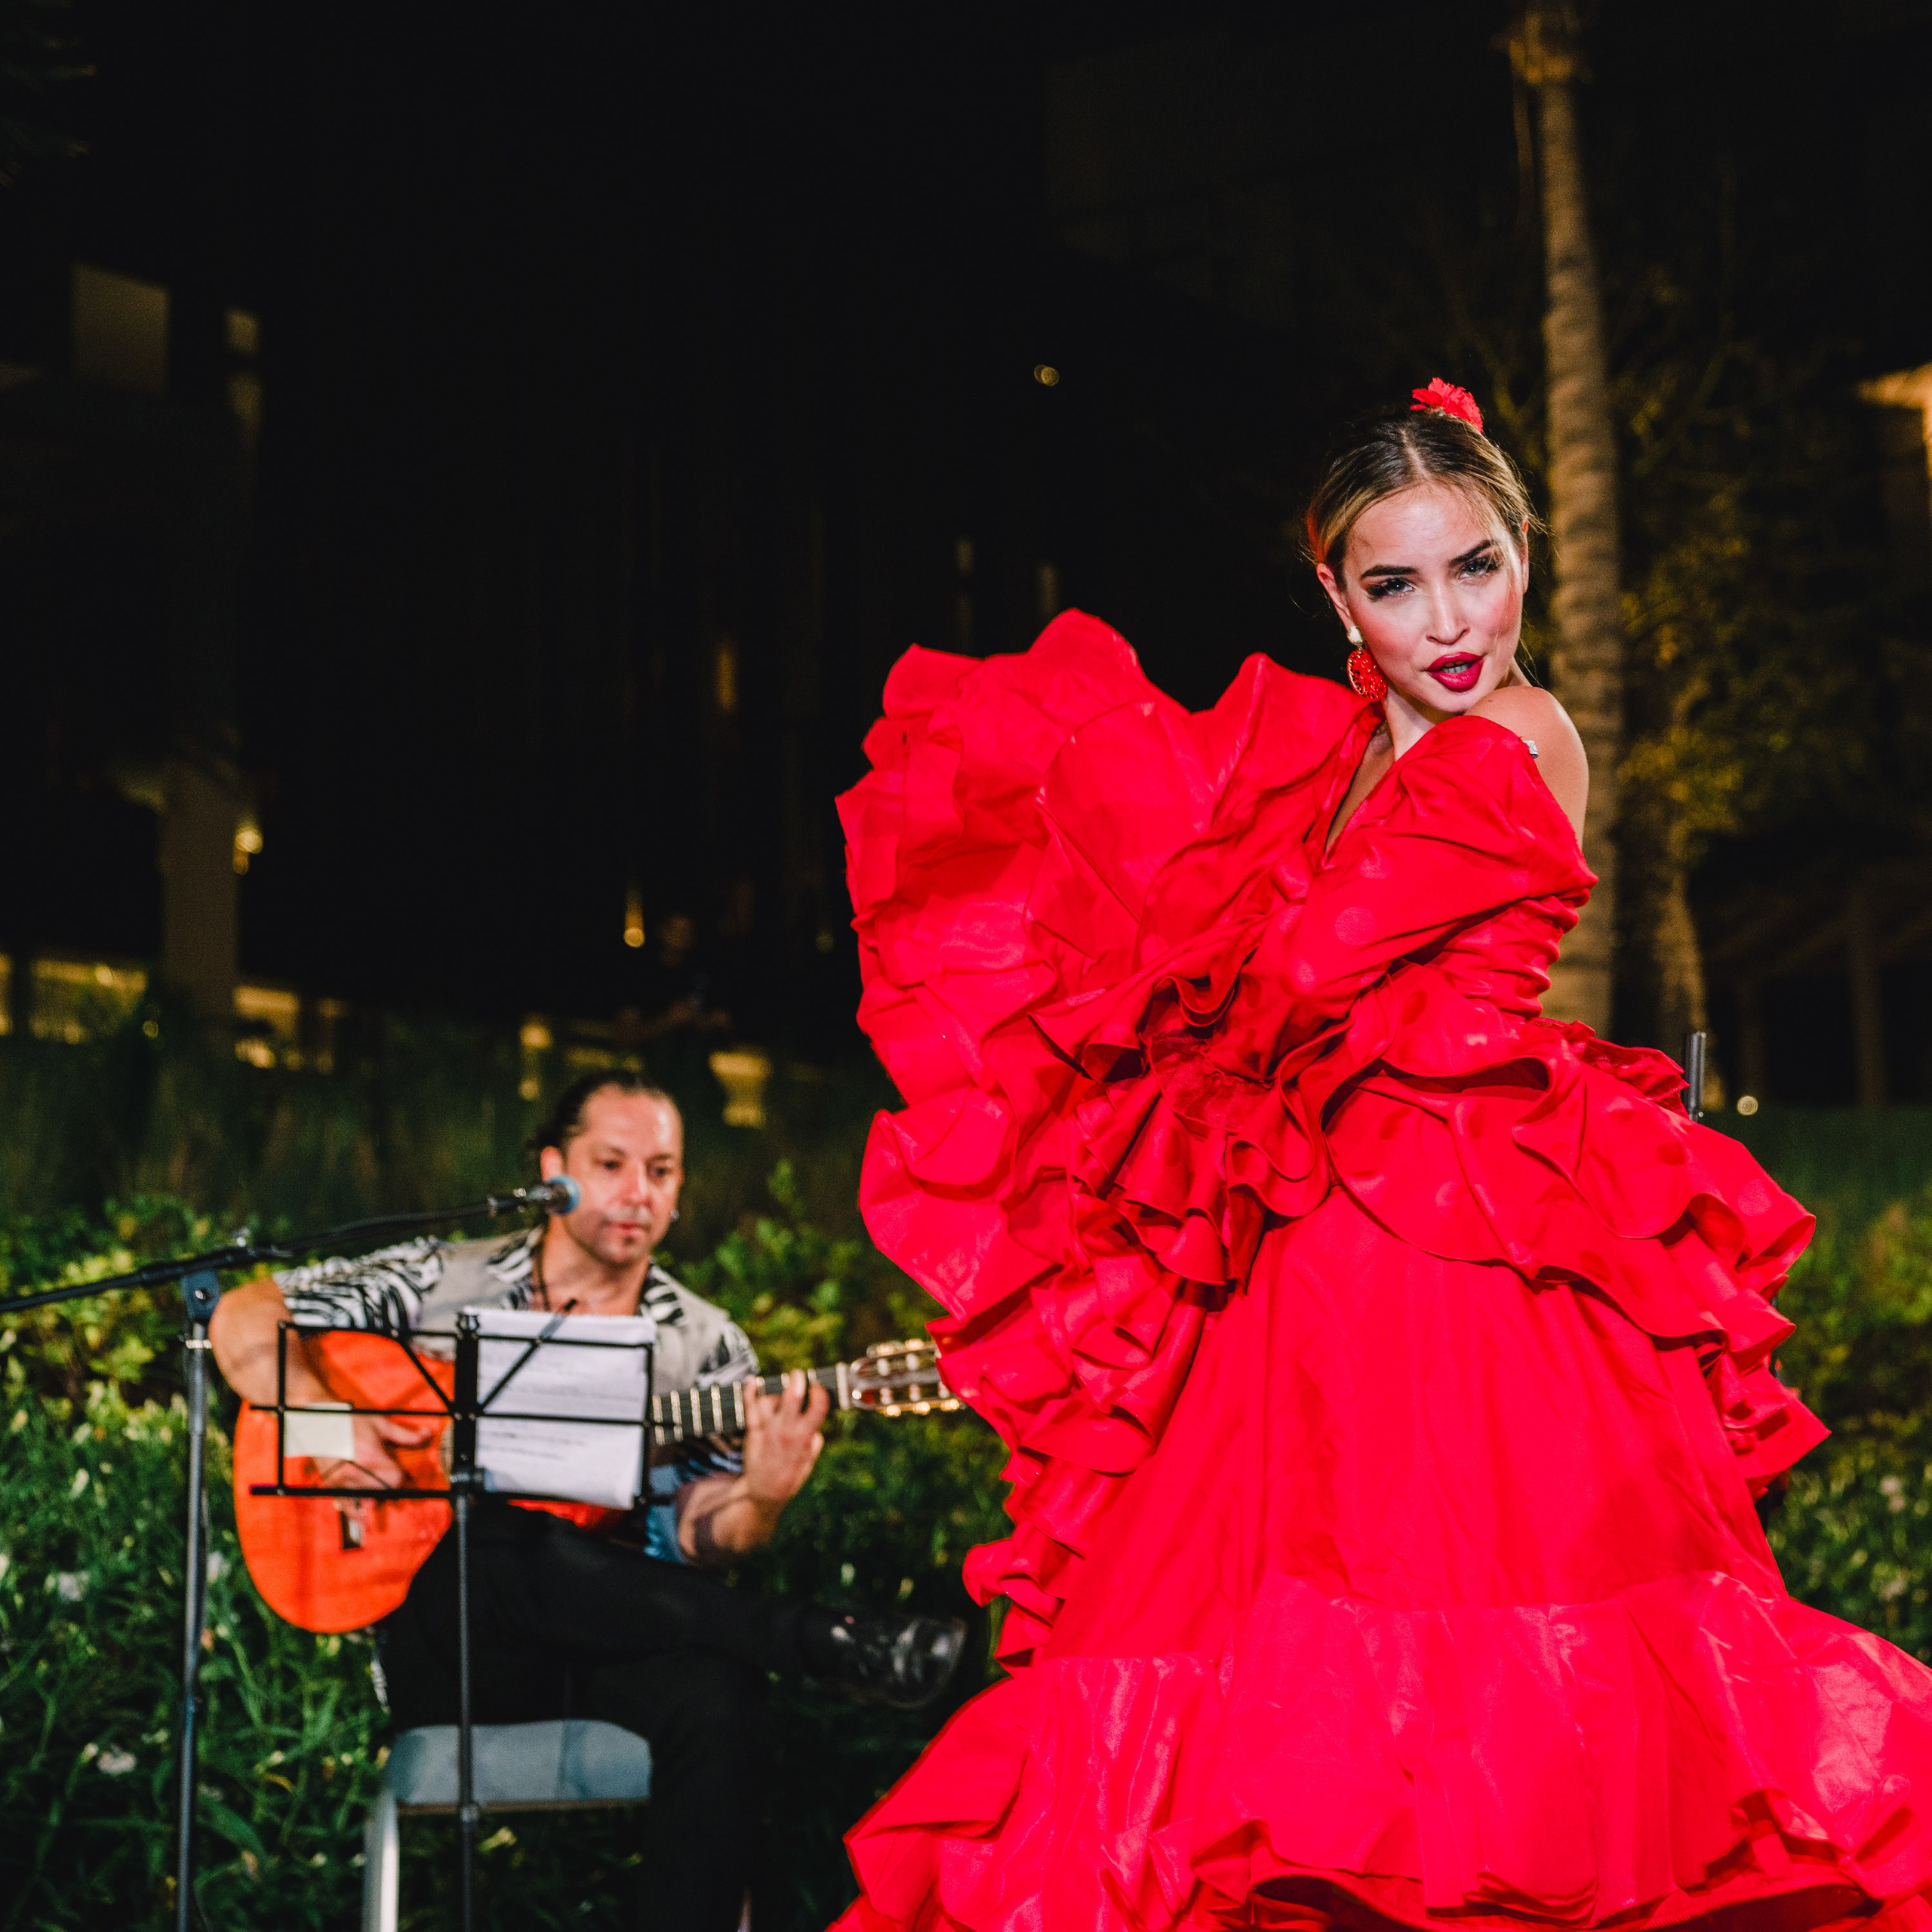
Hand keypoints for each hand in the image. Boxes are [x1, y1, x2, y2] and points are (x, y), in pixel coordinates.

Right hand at [312, 1408, 438, 1525]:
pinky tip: (363, 1521)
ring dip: (374, 1501)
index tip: (403, 1476)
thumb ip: (404, 1435)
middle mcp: (355, 1472)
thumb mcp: (380, 1424)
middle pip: (382, 1492)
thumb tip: (427, 1435)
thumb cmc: (350, 1421)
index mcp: (370, 1457)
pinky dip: (355, 1514)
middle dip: (390, 1490)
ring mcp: (341, 1481)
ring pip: (364, 1501)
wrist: (318, 1423)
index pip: (395, 1479)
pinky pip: (344, 1505)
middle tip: (392, 1485)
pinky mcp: (330, 1485)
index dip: (402, 1479)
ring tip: (379, 1501)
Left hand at [740, 1370, 828, 1511]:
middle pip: (792, 1398)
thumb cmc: (790, 1475)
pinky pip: (750, 1408)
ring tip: (779, 1393)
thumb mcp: (810, 1460)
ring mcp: (768, 1430)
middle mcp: (786, 1431)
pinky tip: (750, 1381)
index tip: (817, 1387)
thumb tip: (815, 1424)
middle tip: (798, 1374)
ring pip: (770, 1400)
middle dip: (796, 1380)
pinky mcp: (753, 1432)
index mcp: (804, 1437)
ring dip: (775, 1392)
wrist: (765, 1492)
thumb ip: (814, 1440)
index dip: (820, 1392)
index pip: (818, 1407)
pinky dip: (749, 1391)